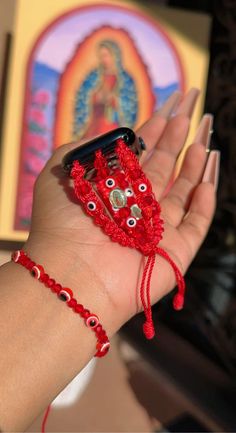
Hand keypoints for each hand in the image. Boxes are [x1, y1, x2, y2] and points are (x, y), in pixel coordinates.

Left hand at [25, 88, 219, 334]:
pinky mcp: (178, 249)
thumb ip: (85, 147)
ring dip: (194, 159)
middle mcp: (137, 206)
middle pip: (165, 164)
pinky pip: (199, 217)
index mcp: (114, 188)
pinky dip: (206, 193)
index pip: (140, 152)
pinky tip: (209, 165)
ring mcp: (159, 227)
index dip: (156, 126)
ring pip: (184, 187)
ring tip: (202, 130)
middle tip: (192, 104)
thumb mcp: (62, 172)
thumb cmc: (63, 223)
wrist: (74, 274)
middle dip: (178, 134)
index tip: (172, 101)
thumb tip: (111, 132)